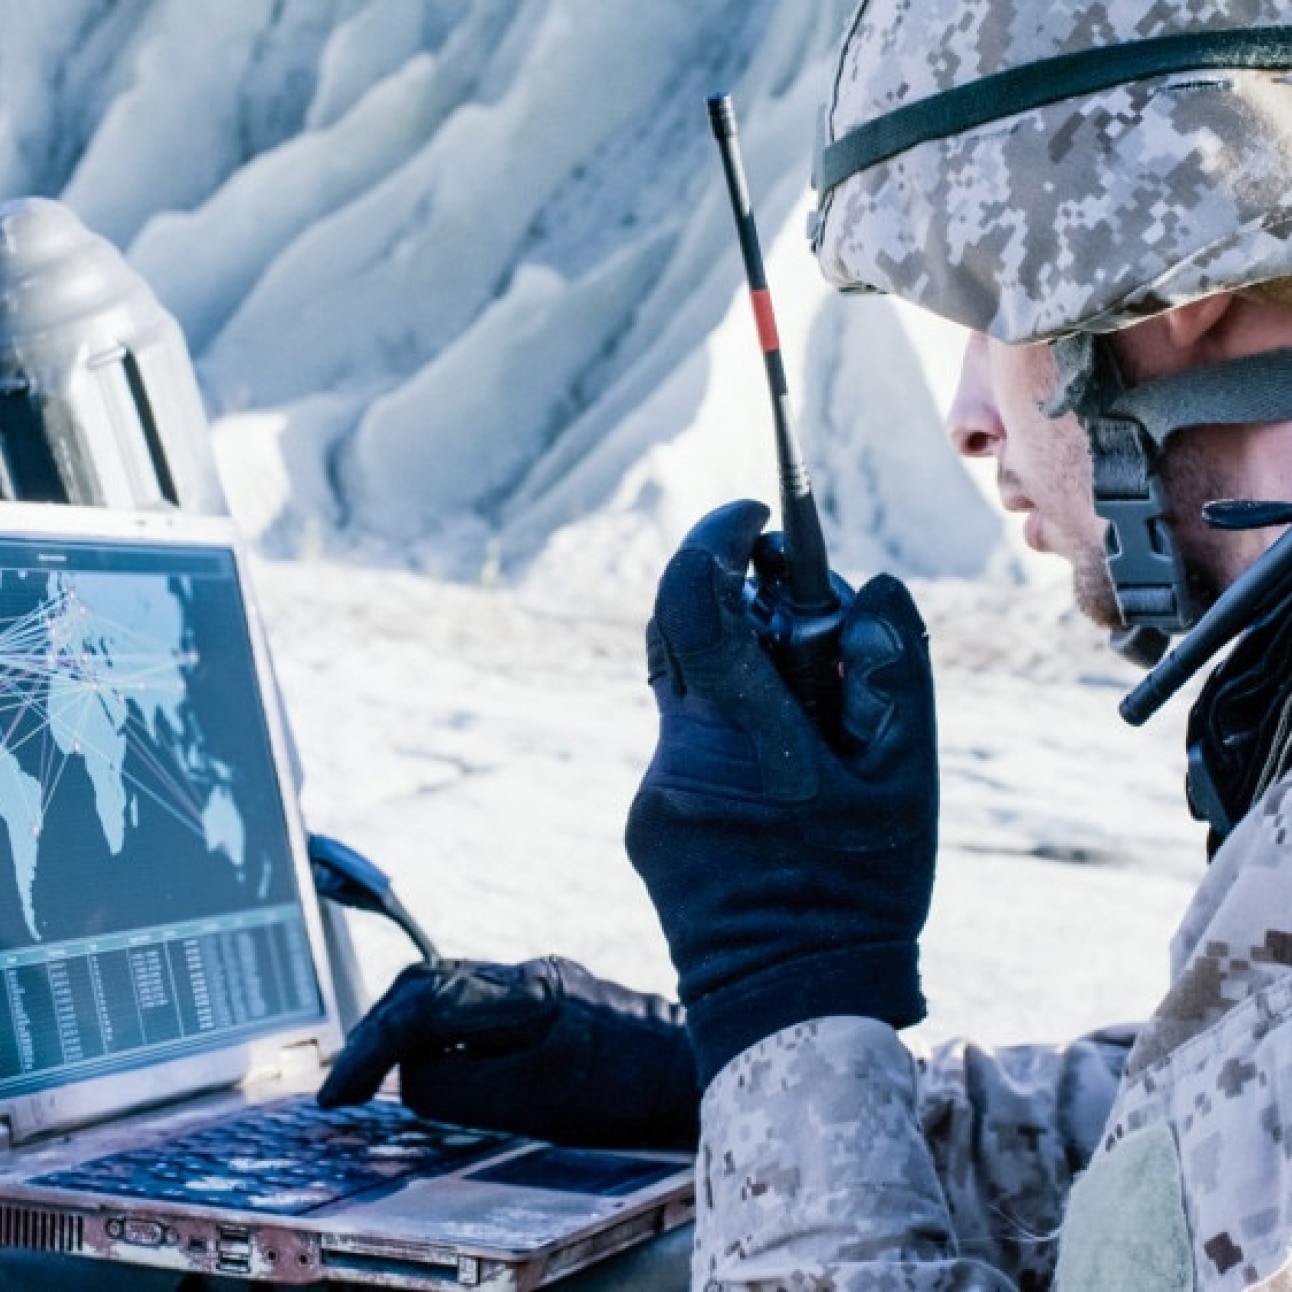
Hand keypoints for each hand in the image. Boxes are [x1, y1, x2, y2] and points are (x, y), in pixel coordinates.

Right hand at [317, 956, 697, 1149]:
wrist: (691, 1070)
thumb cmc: (624, 1092)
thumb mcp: (534, 1104)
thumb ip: (461, 1085)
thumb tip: (410, 1073)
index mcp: (523, 992)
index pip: (424, 1003)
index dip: (371, 1047)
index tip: (339, 1093)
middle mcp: (525, 976)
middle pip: (426, 985)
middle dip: (376, 1032)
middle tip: (343, 1089)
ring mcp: (535, 983)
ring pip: (445, 992)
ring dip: (403, 1031)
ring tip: (371, 1079)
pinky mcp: (543, 999)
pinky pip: (471, 1008)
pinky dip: (436, 1034)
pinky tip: (430, 1068)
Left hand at [625, 500, 937, 1085]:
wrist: (790, 1004)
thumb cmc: (861, 892)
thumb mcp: (906, 780)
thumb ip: (893, 670)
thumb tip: (864, 589)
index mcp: (746, 737)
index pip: (693, 600)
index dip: (715, 539)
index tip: (753, 517)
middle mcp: (681, 755)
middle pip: (681, 633)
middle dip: (735, 601)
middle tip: (797, 618)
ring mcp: (654, 790)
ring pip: (686, 692)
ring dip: (739, 676)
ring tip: (806, 726)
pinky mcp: (644, 821)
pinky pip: (683, 744)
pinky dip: (727, 732)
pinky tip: (777, 781)